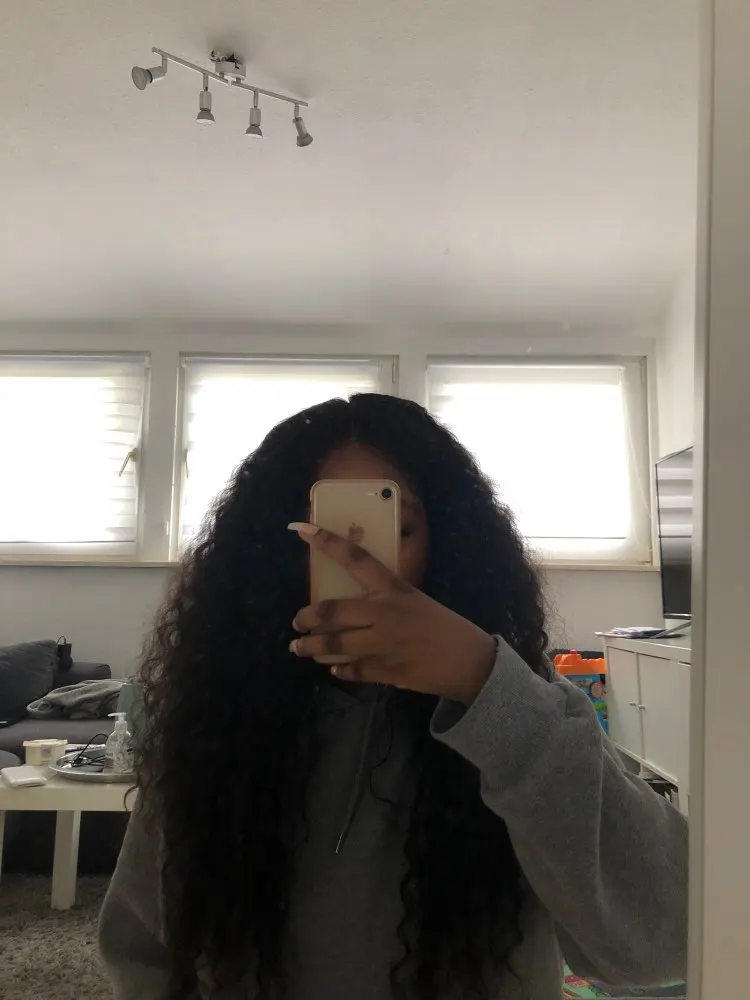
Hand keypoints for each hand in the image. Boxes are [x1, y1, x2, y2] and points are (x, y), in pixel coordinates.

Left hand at [288, 523, 496, 705]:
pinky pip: (351, 669)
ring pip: (334, 644)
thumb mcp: (415, 599)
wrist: (468, 661)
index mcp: (394, 588)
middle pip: (331, 610)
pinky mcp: (383, 670)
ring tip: (299, 648)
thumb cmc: (445, 626)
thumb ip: (386, 598)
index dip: (328, 543)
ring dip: (311, 647)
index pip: (356, 559)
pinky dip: (339, 668)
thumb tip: (359, 602)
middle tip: (297, 621)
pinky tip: (334, 668)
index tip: (304, 530)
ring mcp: (381, 643)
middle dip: (307, 617)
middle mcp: (384, 613)